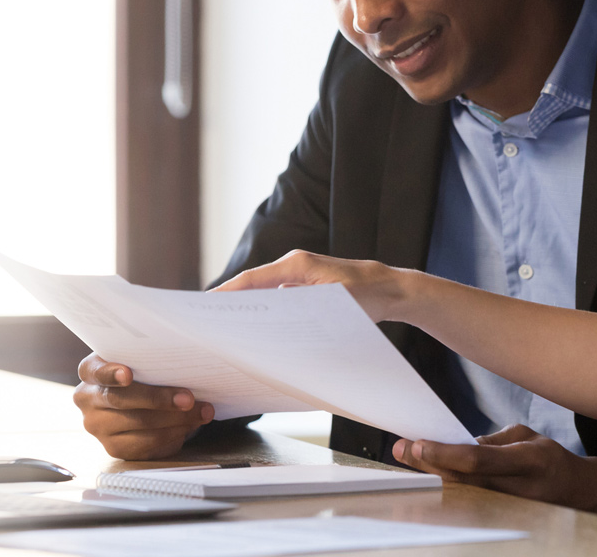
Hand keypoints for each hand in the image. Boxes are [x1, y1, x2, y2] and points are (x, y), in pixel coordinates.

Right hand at [72, 353, 213, 459]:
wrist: (136, 397)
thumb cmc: (141, 374)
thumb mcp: (137, 360)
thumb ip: (148, 360)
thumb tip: (184, 365)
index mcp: (90, 372)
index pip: (95, 371)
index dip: (111, 373)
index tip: (128, 375)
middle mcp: (87, 400)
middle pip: (121, 400)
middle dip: (158, 399)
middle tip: (187, 398)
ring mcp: (98, 427)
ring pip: (138, 424)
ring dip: (175, 419)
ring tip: (200, 412)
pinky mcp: (114, 448)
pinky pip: (145, 445)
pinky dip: (172, 435)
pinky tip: (188, 427)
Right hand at [210, 249, 411, 321]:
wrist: (389, 289)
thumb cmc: (367, 294)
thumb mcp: (336, 301)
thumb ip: (304, 304)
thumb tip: (272, 312)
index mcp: (297, 265)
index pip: (253, 278)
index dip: (228, 291)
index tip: (206, 304)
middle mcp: (294, 266)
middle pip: (253, 285)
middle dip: (231, 301)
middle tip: (208, 321)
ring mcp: (298, 276)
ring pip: (264, 292)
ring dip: (247, 308)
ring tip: (226, 329)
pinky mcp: (304, 287)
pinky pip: (276, 298)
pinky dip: (264, 311)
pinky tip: (258, 331)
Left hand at [392, 424, 596, 522]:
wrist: (580, 493)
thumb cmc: (549, 459)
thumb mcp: (526, 437)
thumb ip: (491, 441)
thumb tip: (456, 445)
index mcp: (527, 461)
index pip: (477, 459)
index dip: (445, 453)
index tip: (418, 443)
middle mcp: (518, 488)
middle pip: (463, 481)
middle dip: (428, 465)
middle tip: (400, 450)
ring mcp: (511, 509)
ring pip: (462, 498)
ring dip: (431, 483)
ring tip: (405, 467)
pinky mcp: (505, 520)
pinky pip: (469, 507)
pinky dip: (445, 497)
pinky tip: (426, 486)